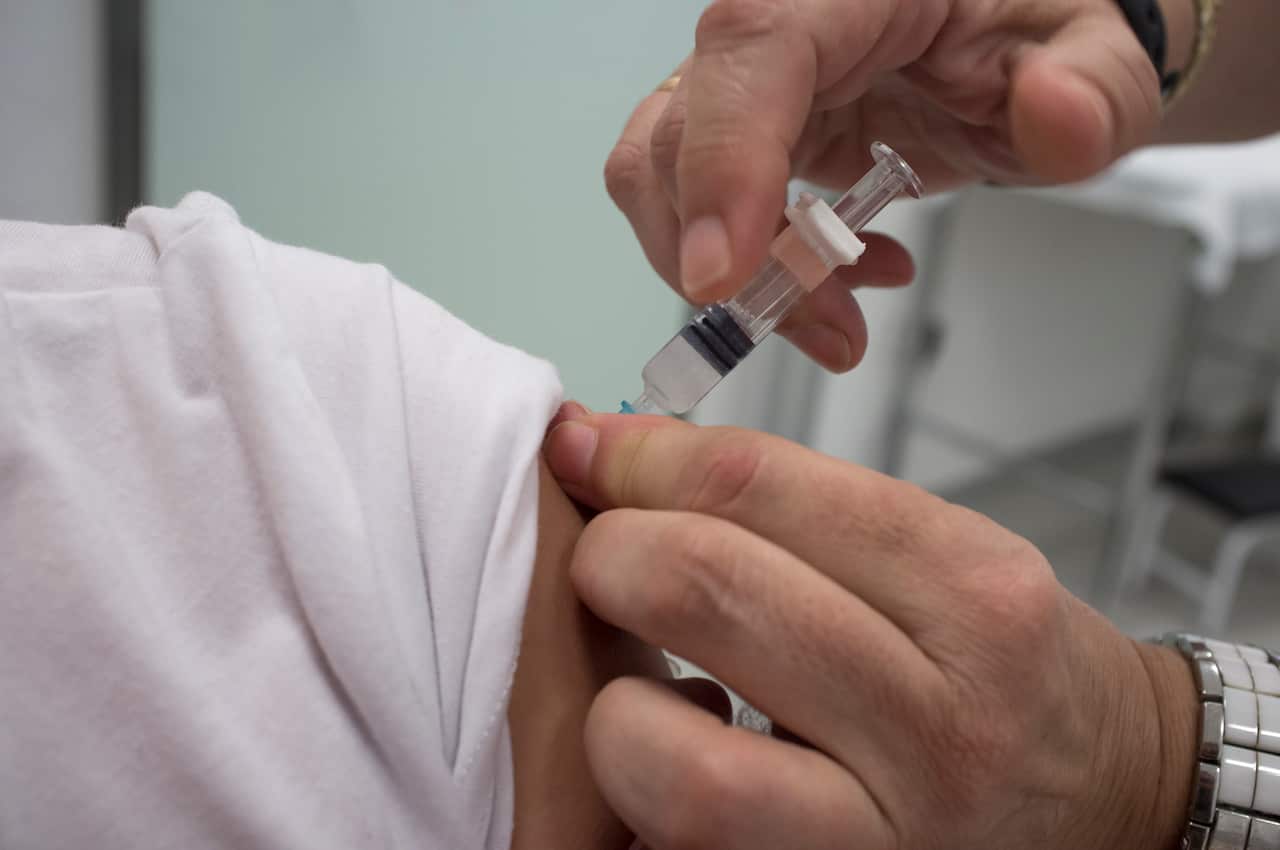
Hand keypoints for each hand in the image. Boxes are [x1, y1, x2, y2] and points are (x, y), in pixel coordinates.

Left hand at [543, 409, 1197, 849]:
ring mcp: (885, 840)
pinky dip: (642, 806)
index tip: (590, 449)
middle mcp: (941, 725)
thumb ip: (787, 503)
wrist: (1102, 792)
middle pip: (706, 592)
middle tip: (602, 557)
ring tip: (639, 692)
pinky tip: (669, 766)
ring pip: (680, 768)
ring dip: (616, 713)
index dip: (641, 457)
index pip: (755, 488)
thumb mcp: (943, 553)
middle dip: (610, 554)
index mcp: (974, 597)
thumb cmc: (1005, 666)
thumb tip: (615, 449)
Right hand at [607, 0, 1160, 365]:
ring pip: (665, 175)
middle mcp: (781, 16)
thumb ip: (1090, 88)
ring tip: (836, 316)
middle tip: (830, 331)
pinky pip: (698, 202)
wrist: (1030, 52)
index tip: (720, 273)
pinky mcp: (748, 126)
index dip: (721, 157)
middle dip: (736, 257)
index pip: (752, 46)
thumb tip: (1055, 112)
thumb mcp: (1102, 57)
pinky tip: (835, 280)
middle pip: (681, 131)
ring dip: (731, 272)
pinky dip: (749, 266)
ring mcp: (752, 76)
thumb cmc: (1050, 38)